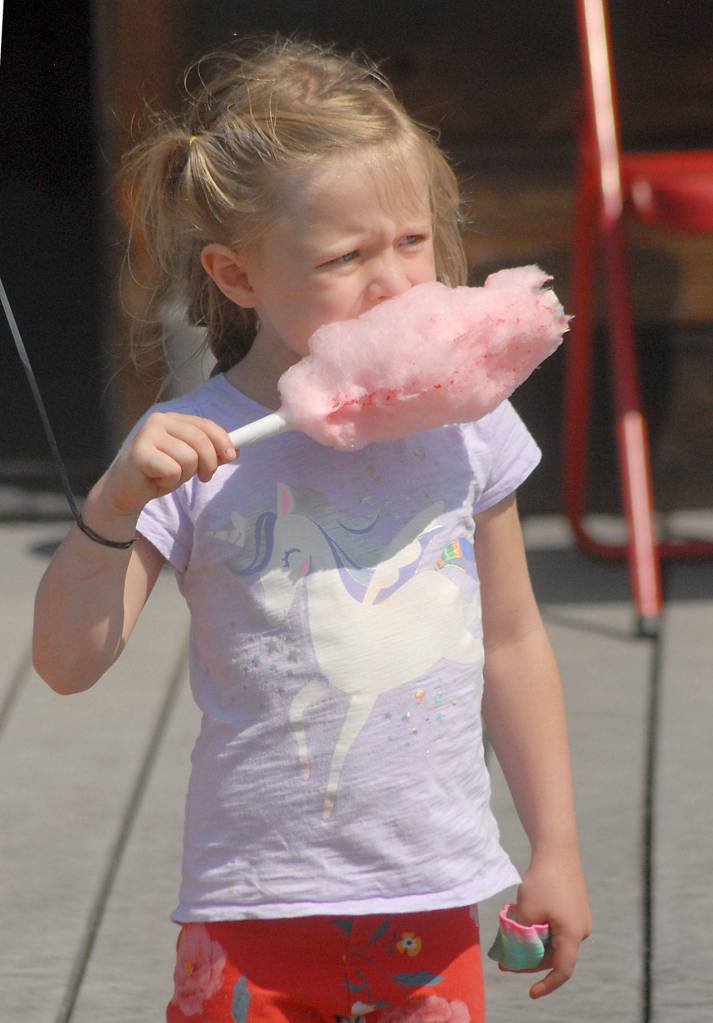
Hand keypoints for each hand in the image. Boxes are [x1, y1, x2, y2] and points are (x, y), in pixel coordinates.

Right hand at [95, 412, 237, 521]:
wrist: (125, 490)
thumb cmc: (158, 473)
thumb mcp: (189, 461)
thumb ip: (208, 453)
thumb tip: (234, 450)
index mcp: (173, 419)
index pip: (206, 425)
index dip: (223, 441)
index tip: (232, 456)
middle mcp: (159, 421)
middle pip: (201, 441)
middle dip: (208, 463)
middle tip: (202, 477)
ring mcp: (148, 434)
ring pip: (189, 458)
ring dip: (184, 475)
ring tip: (168, 476)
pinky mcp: (139, 452)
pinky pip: (173, 470)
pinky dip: (169, 482)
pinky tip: (156, 480)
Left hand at [500, 850, 590, 998]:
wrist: (557, 848)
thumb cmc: (543, 881)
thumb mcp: (526, 912)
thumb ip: (522, 935)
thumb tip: (516, 948)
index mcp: (573, 934)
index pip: (562, 970)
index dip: (547, 984)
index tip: (530, 992)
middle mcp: (581, 929)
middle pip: (555, 955)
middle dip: (529, 959)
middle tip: (505, 960)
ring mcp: (578, 917)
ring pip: (553, 939)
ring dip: (532, 942)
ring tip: (508, 939)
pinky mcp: (573, 906)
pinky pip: (556, 926)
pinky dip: (538, 929)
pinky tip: (520, 920)